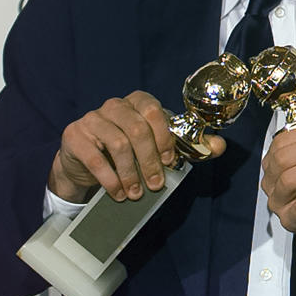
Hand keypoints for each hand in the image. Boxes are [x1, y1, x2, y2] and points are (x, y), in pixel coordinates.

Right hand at [47, 90, 225, 202]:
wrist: (86, 162)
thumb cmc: (129, 151)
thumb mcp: (159, 147)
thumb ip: (190, 145)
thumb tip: (220, 146)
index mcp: (139, 102)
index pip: (155, 111)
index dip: (165, 137)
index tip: (170, 162)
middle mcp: (115, 105)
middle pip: (137, 129)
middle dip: (150, 160)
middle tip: (156, 185)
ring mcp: (93, 118)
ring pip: (117, 143)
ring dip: (131, 172)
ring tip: (136, 193)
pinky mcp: (75, 134)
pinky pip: (94, 156)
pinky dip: (109, 178)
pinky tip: (118, 192)